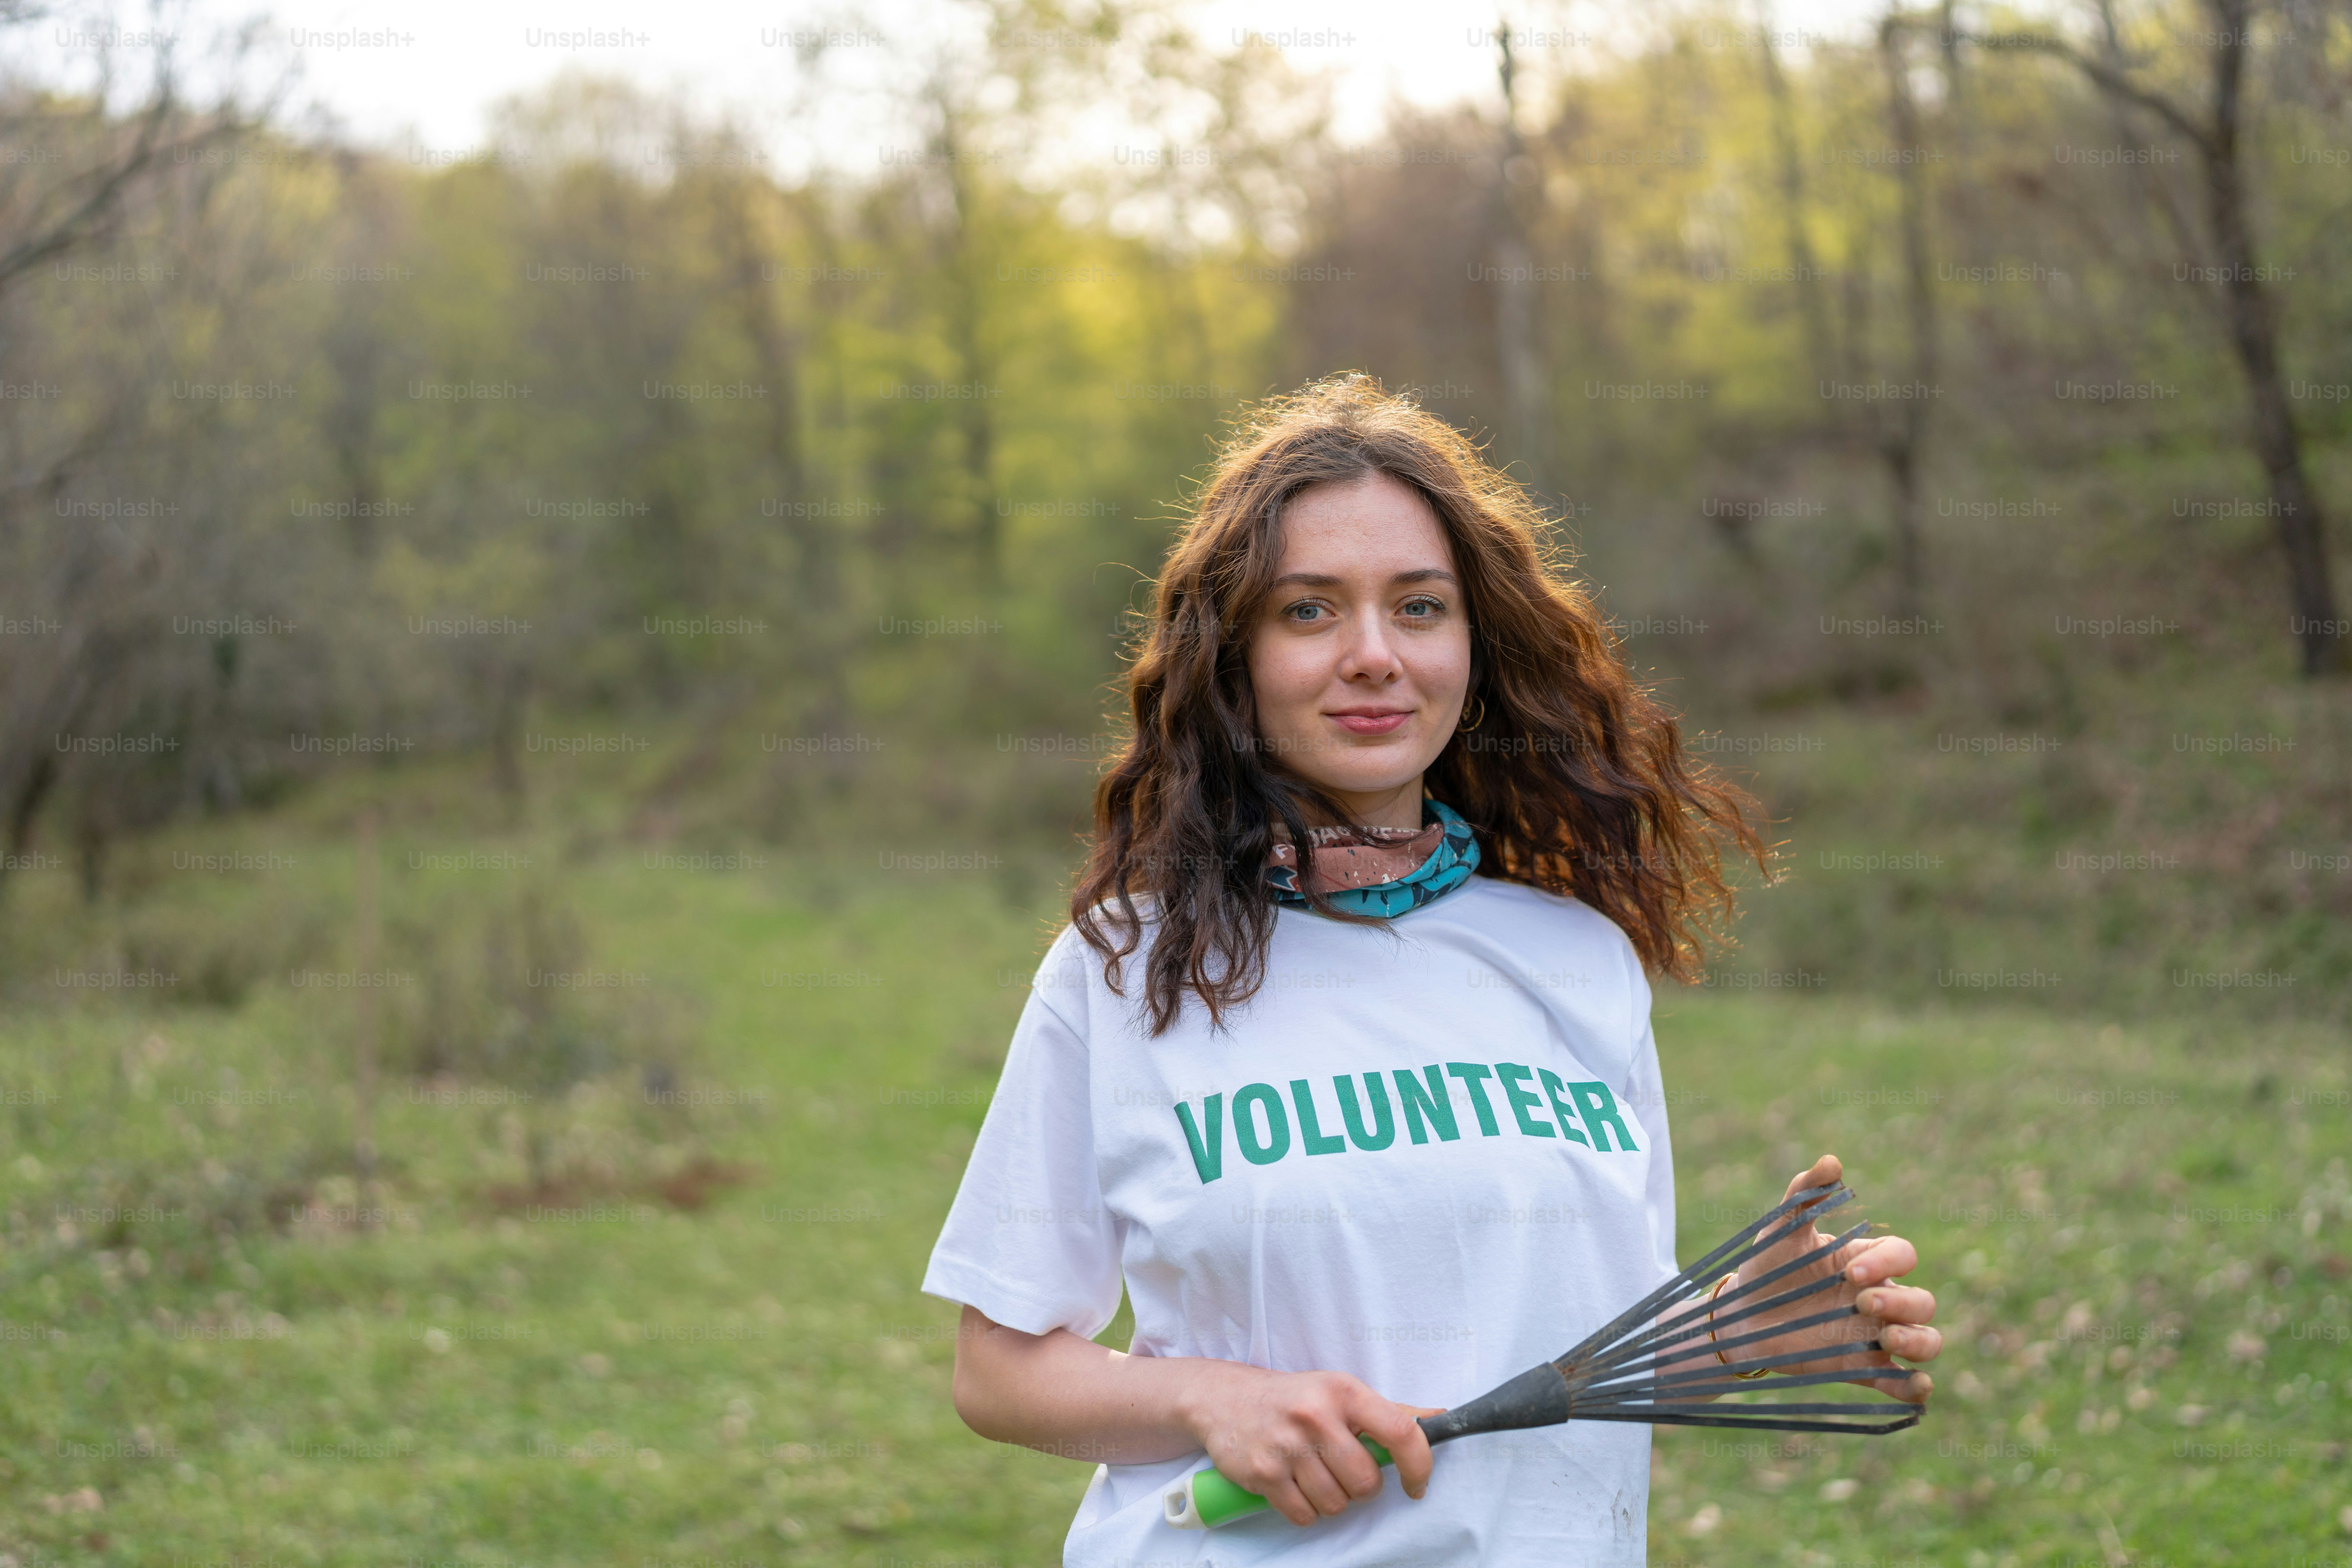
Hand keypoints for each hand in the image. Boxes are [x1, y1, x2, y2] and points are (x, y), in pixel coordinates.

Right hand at [1183, 1364, 1440, 1526]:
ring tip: (1314, 1473)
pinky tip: (1294, 1485)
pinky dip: (1304, 1509)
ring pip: (1335, 1504)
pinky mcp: (1262, 1472)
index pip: (1401, 1433)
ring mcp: (1287, 1446)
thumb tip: (1440, 1417)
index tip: (1416, 1485)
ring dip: (1331, 1499)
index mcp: (1344, 1391)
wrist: (1225, 1398)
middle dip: (1360, 1486)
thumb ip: (1391, 1411)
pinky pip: (1304, 1515)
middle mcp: (1316, 1416)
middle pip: (1366, 1482)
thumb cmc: (1295, 1399)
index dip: (1419, 1466)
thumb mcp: (1341, 1392)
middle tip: (1342, 1469)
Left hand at [1724, 1154, 1939, 1400]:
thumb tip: (1831, 1160)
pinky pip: (1902, 1384)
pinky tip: (1914, 1388)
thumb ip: (1804, 1193)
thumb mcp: (1782, 1229)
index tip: (1851, 1272)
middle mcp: (1879, 1299)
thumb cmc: (1768, 1267)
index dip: (1888, 1263)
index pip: (1903, 1256)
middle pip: (1924, 1302)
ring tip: (1888, 1339)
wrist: (1742, 1316)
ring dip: (1920, 1342)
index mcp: (1867, 1262)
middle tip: (1861, 1303)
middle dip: (1903, 1303)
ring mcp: (1875, 1336)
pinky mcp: (1861, 1369)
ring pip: (1927, 1340)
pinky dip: (1915, 1389)